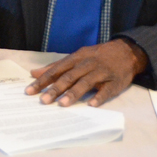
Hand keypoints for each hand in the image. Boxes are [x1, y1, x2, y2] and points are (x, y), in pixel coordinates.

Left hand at [26, 38, 147, 106]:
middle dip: (56, 88)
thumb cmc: (97, 56)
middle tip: (44, 101)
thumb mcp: (76, 57)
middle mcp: (87, 64)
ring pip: (86, 82)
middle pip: (69, 76)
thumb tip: (34, 72)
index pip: (57, 69)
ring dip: (74, 93)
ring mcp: (101, 72)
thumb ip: (56, 66)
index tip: (31, 90)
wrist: (126, 52)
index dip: (43, 80)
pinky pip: (106, 90)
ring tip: (63, 104)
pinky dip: (99, 97)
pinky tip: (91, 104)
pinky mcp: (114, 82)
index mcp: (77, 58)